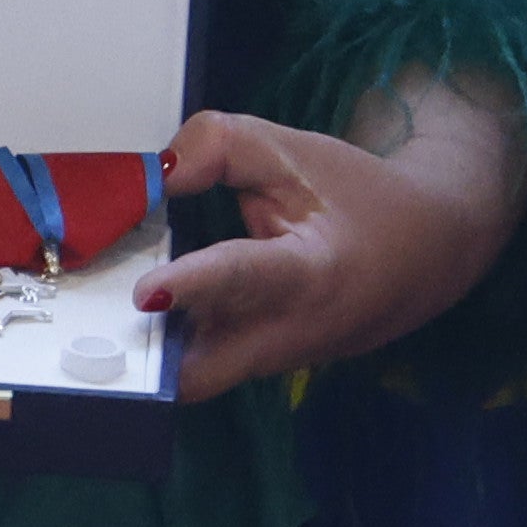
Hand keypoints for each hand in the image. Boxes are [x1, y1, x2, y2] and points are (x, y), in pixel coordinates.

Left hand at [130, 74, 526, 405]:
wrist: (429, 254)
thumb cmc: (358, 198)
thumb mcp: (295, 153)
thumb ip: (219, 147)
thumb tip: (153, 172)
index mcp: (314, 272)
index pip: (248, 280)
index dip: (195, 286)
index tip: (146, 294)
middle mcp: (293, 333)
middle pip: (206, 374)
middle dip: (150, 356)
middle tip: (97, 317)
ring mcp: (276, 361)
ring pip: (198, 378)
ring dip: (152, 353)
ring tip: (99, 312)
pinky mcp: (263, 367)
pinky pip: (205, 368)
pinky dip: (169, 346)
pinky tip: (139, 311)